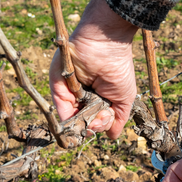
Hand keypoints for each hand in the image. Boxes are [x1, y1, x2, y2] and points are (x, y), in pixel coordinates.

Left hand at [49, 0, 138, 138]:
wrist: (106, 44)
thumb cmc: (119, 68)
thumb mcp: (124, 98)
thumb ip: (117, 119)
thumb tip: (112, 138)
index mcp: (97, 97)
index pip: (95, 120)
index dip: (100, 126)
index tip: (106, 124)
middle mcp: (82, 95)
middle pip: (82, 121)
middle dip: (91, 126)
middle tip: (98, 120)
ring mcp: (69, 91)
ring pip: (71, 118)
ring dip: (82, 123)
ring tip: (92, 118)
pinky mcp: (57, 85)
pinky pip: (59, 107)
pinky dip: (68, 117)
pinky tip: (80, 118)